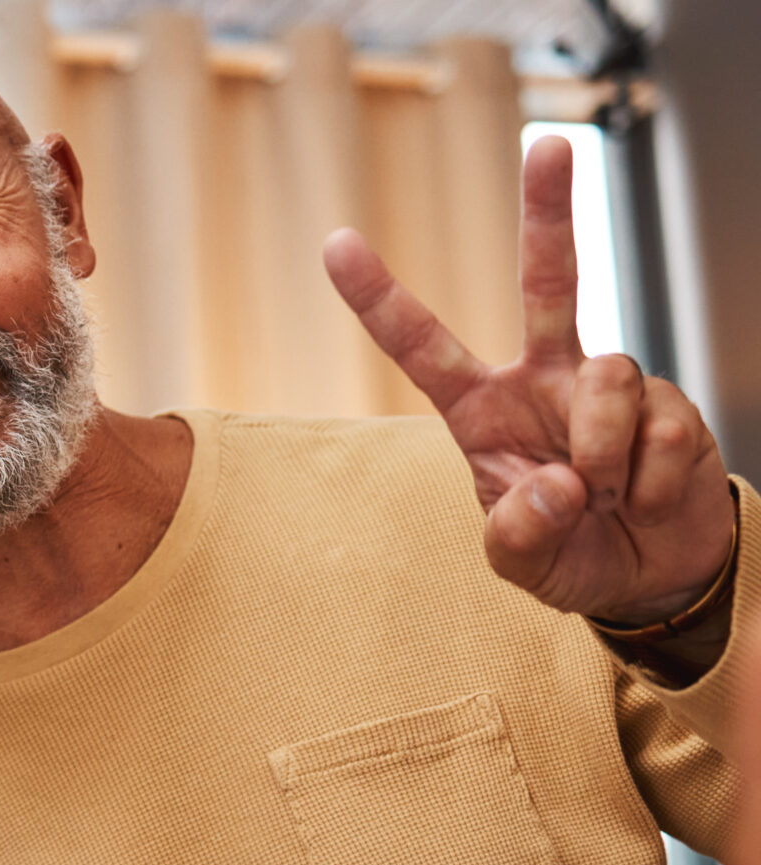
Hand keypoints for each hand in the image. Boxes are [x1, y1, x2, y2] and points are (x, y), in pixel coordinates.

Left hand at [326, 135, 736, 627]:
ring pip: (609, 378)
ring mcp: (609, 387)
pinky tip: (643, 499)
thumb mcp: (521, 563)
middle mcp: (545, 381)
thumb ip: (518, 533)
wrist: (651, 576)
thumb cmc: (570, 556)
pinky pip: (662, 427)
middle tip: (550, 144)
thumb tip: (559, 484)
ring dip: (606, 454)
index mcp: (482, 412)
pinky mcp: (670, 404)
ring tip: (606, 500)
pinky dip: (650, 480)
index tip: (338, 242)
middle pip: (549, 281)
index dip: (380, 298)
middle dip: (550, 211)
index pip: (422, 347)